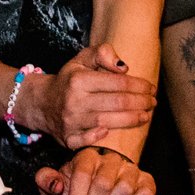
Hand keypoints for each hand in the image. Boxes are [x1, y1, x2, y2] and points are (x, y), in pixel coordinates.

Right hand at [18, 44, 156, 149]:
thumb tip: (123, 68)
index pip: (118, 82)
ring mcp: (70, 122)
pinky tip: (115, 133)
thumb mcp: (81, 59)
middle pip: (117, 103)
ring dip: (131, 120)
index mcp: (79, 80)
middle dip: (141, 102)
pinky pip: (86, 141)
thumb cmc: (69, 80)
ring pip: (107, 122)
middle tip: (153, 102)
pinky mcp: (68, 139)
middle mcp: (74, 101)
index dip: (139, 85)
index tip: (151, 87)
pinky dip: (100, 137)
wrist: (41, 103)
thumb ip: (103, 53)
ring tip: (146, 115)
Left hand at [34, 145, 156, 194]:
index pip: (82, 175)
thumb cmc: (76, 184)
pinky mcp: (146, 180)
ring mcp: (130, 169)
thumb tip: (55, 187)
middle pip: (103, 184)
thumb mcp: (57, 180)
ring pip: (125, 188)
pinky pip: (146, 193)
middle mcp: (111, 159)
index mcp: (87, 156)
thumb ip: (46, 180)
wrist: (100, 181)